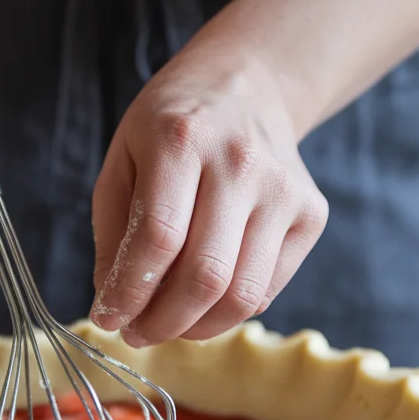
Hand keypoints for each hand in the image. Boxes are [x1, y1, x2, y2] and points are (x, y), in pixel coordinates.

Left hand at [90, 23, 327, 345]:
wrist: (246, 87)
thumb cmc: (171, 128)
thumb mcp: (122, 161)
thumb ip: (114, 236)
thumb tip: (114, 306)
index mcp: (182, 139)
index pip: (158, 237)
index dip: (128, 291)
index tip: (107, 317)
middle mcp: (240, 164)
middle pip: (205, 274)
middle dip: (162, 322)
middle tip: (136, 332)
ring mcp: (283, 191)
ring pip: (242, 294)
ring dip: (196, 327)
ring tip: (167, 324)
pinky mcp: (311, 215)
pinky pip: (266, 289)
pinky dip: (228, 311)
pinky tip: (203, 300)